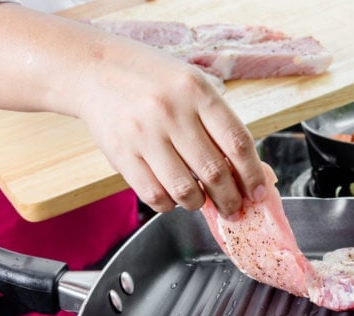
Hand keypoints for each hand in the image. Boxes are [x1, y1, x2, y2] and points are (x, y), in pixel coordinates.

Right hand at [0, 4, 267, 217]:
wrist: (95, 71)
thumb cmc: (154, 81)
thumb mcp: (193, 86)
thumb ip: (221, 124)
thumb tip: (253, 171)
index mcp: (196, 92)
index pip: (237, 143)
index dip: (253, 174)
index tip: (258, 191)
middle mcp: (171, 112)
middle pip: (215, 172)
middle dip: (230, 198)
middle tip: (233, 206)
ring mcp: (144, 136)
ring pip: (186, 191)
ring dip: (200, 203)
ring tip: (201, 200)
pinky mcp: (122, 156)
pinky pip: (155, 196)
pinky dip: (170, 205)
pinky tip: (174, 197)